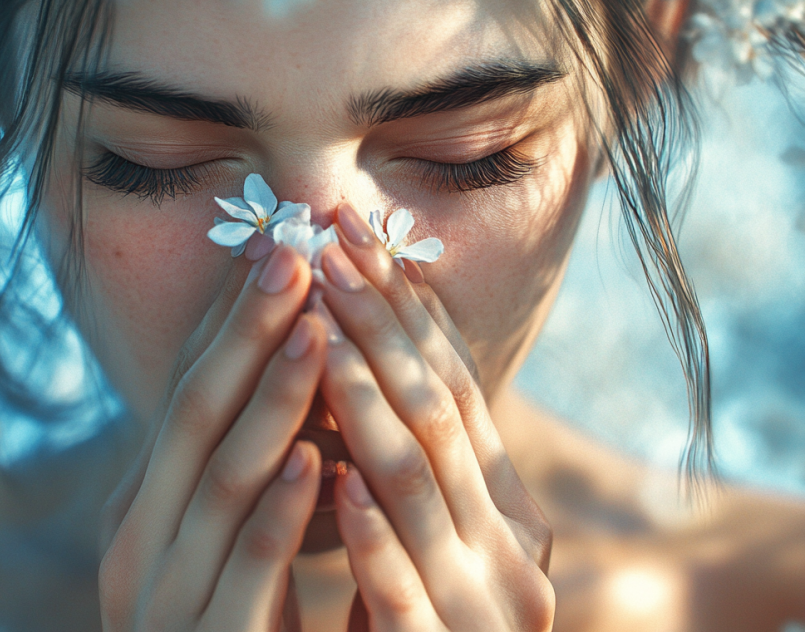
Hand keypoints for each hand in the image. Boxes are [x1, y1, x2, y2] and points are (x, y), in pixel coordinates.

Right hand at [98, 245, 328, 630]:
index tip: (274, 245)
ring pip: (220, 481)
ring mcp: (165, 596)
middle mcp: (139, 540)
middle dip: (245, 333)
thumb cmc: (236, 619)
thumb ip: (244, 459)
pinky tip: (315, 460)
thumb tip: (288, 359)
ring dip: (270, 401)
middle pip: (195, 417)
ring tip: (316, 329)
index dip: (229, 319)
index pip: (186, 392)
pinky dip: (279, 511)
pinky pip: (246, 570)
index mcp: (144, 504)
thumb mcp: (226, 531)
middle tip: (290, 254)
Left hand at [319, 204, 554, 631]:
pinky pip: (405, 589)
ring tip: (318, 333)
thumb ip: (413, 451)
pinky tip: (338, 480)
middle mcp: (512, 538)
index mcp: (505, 499)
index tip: (355, 236)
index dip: (404, 307)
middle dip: (379, 327)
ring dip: (366, 403)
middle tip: (330, 248)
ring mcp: (486, 600)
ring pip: (421, 484)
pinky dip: (374, 533)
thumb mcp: (430, 523)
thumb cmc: (430, 615)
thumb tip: (368, 341)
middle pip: (439, 411)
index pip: (454, 383)